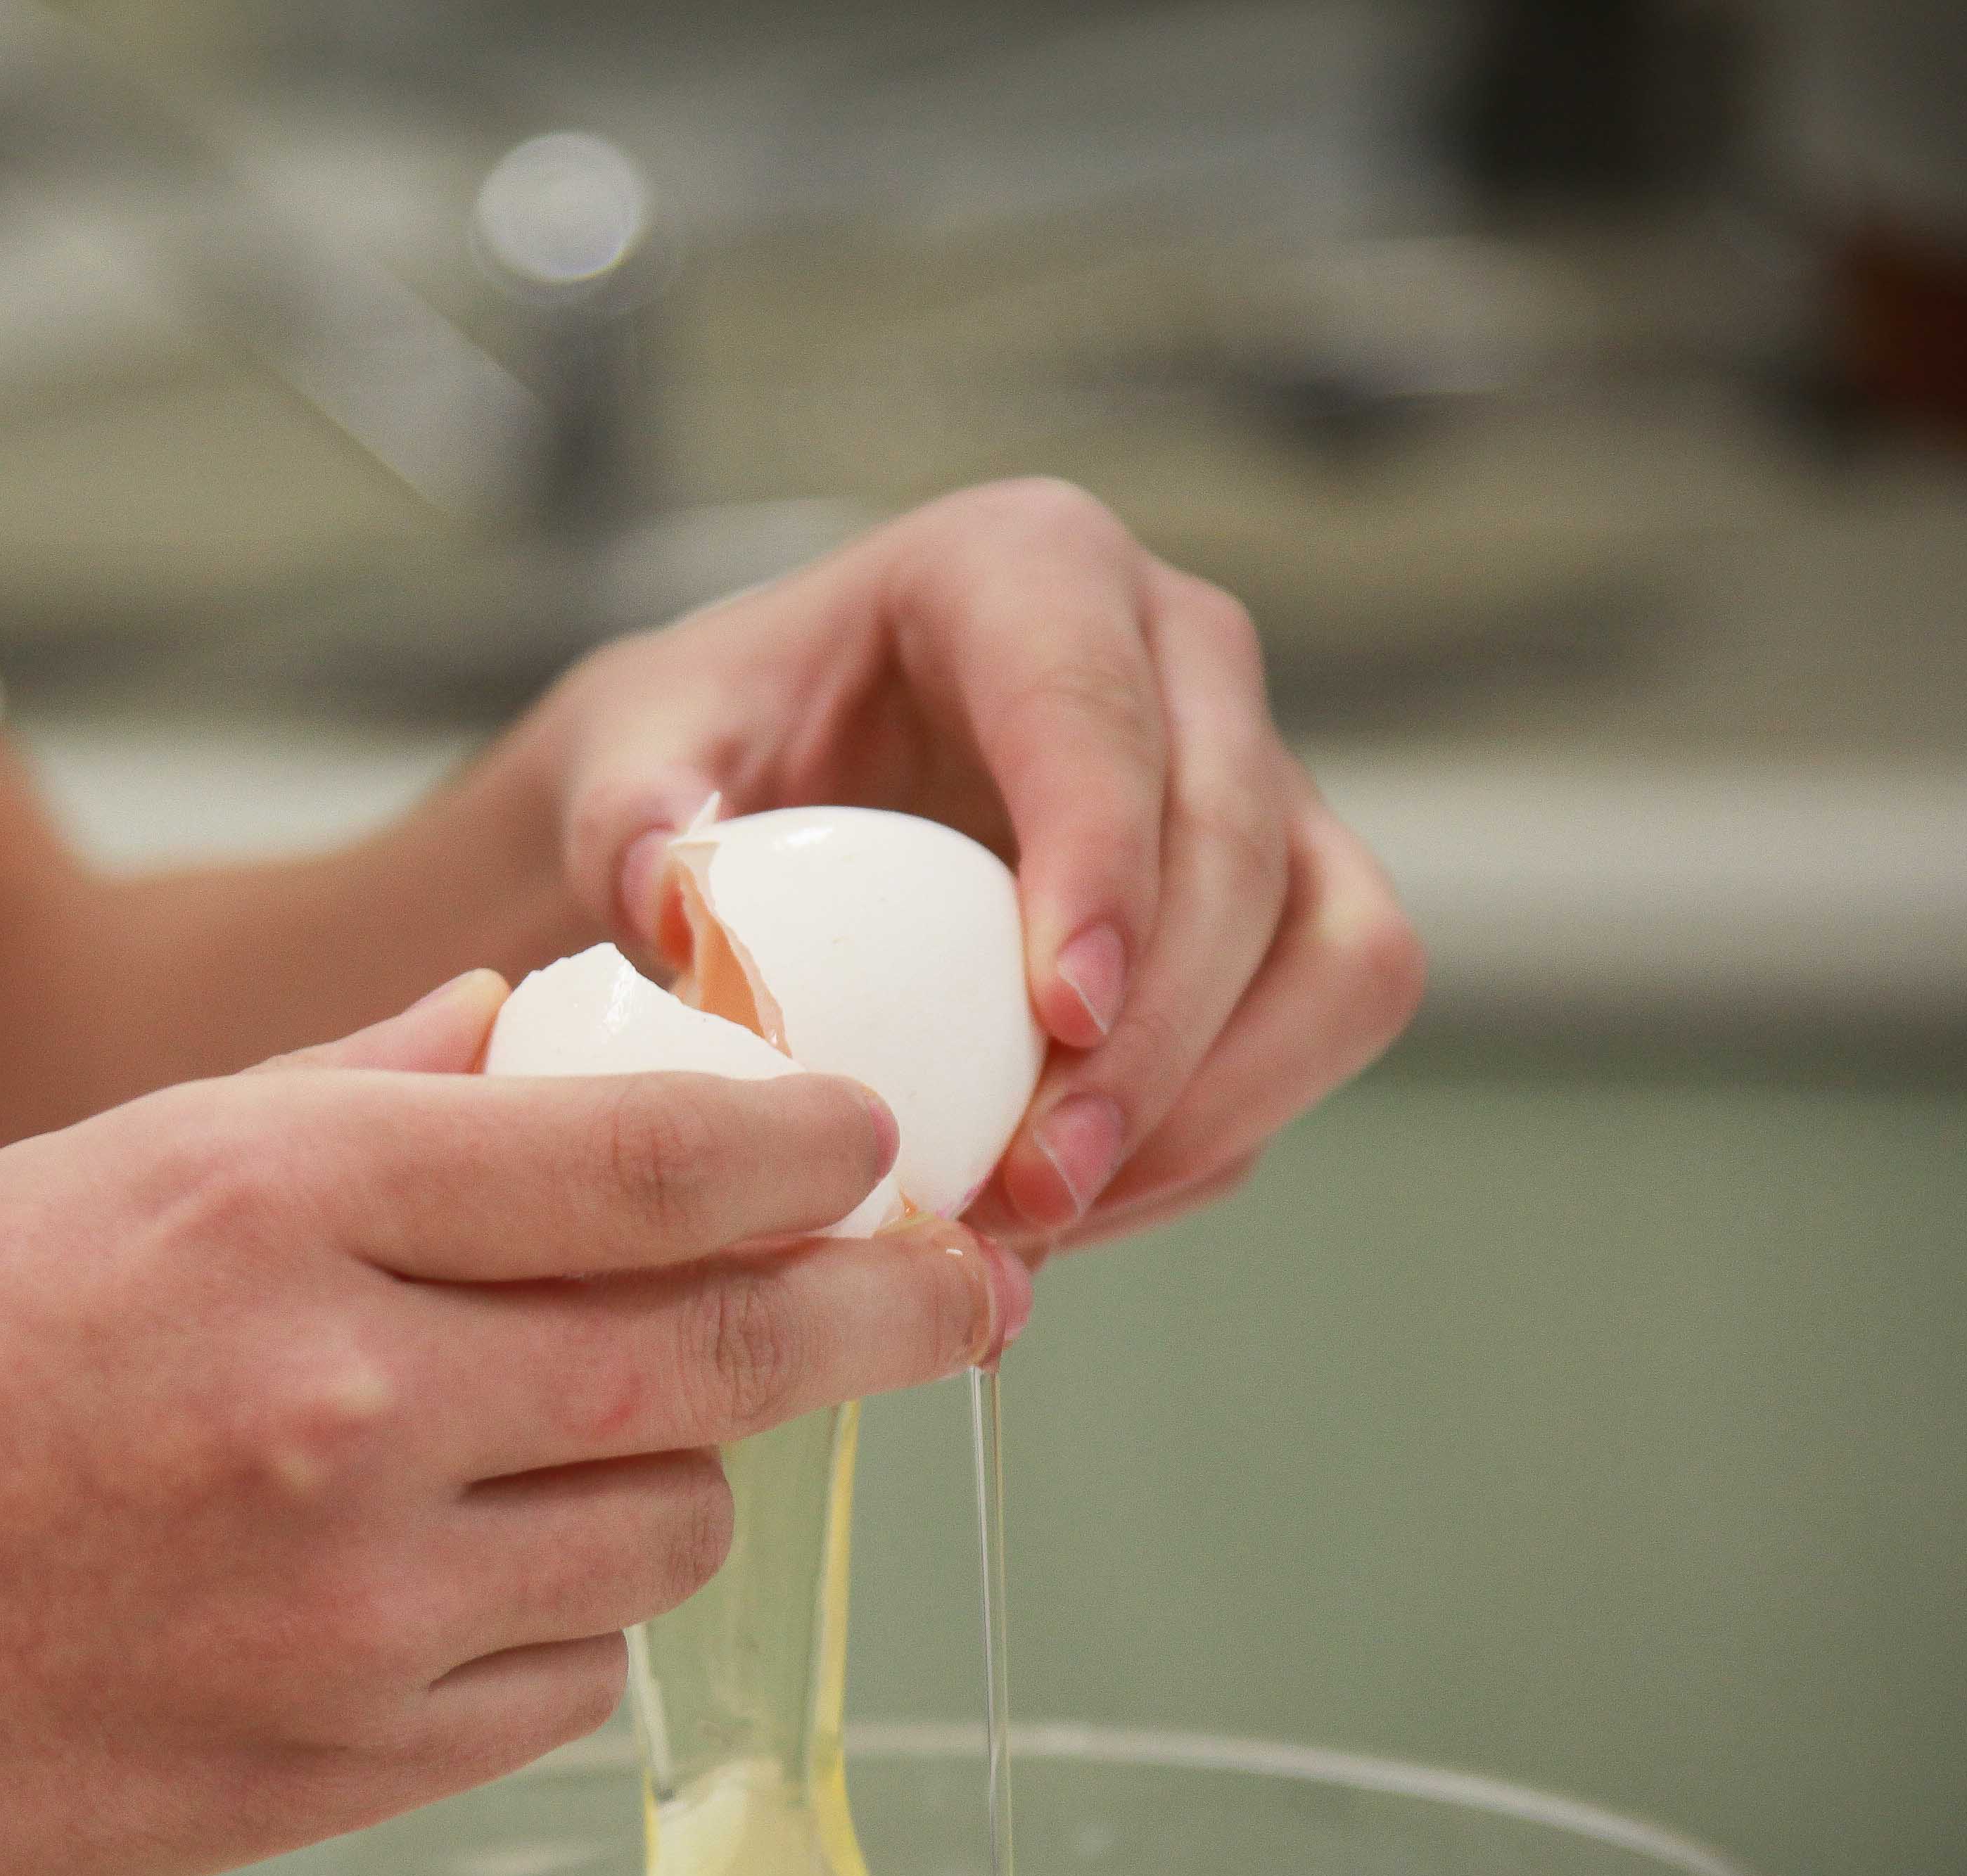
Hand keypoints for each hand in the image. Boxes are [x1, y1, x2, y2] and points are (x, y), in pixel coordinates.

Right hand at [0, 974, 1018, 1875]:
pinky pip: (557, 1692)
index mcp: (271, 1207)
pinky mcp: (329, 1777)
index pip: (651, 1158)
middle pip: (727, 1354)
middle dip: (884, 1313)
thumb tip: (534, 1031)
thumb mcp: (88, 1175)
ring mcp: (346, 1613)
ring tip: (586, 1437)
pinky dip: (551, 1628)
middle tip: (965, 1291)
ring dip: (675, 1476)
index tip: (886, 1144)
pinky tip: (447, 1580)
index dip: (815, 1148)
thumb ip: (343, 1106)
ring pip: (666, 1536)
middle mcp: (340, 1404)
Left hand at [522, 480, 1424, 1254]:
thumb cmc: (711, 753)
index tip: (1062, 1015)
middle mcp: (1178, 654)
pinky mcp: (1286, 903)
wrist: (768, 798)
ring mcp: (1256, 777)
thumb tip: (669, 906)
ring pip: (1336, 949)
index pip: (1100, 712)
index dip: (1105, 864)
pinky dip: (1208, 1137)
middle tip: (1033, 1182)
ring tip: (1052, 1214)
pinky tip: (1076, 1207)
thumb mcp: (632, 760)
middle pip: (1241, 842)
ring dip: (1217, 1101)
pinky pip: (1311, 1033)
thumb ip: (629, 817)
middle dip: (1161, 1032)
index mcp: (1028, 570)